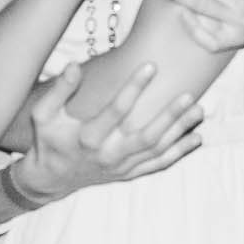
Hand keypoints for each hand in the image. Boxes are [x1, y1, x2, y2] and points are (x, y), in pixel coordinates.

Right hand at [11, 62, 203, 202]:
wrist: (49, 178)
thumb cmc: (48, 140)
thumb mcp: (44, 115)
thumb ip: (60, 90)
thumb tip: (73, 65)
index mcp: (87, 138)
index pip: (116, 110)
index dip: (134, 87)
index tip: (151, 65)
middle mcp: (108, 155)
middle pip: (146, 135)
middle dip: (169, 115)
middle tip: (188, 94)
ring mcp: (120, 167)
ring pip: (156, 149)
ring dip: (179, 131)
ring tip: (199, 110)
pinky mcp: (128, 174)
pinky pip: (158, 164)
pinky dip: (178, 152)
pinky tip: (196, 138)